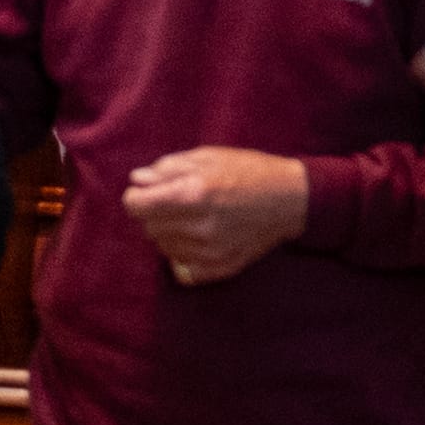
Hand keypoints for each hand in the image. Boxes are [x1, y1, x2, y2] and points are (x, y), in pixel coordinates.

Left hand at [118, 147, 307, 285]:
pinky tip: (198, 236)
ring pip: (162, 246)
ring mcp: (210, 251)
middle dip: (154, 212)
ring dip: (168, 231)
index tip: (144, 192)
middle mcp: (199, 226)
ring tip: (191, 217)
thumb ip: (167, 168)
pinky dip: (183, 251)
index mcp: (193, 193)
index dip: (135, 197)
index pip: (136, 206)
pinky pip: (180, 265)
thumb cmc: (248, 171)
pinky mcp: (219, 268)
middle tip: (174, 201)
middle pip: (147, 226)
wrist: (289, 200)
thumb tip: (138, 180)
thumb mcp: (207, 157)